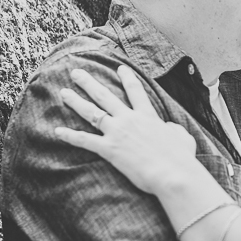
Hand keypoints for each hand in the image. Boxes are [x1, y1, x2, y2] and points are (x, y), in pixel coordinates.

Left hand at [54, 67, 197, 194]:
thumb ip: (174, 129)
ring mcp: (117, 133)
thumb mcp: (182, 138)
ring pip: (92, 112)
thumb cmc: (182, 159)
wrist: (173, 173)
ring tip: (64, 93)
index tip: (120, 67)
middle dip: (89, 82)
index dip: (127, 77)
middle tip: (76, 72)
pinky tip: (57, 131)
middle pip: (105, 96)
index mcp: (148, 116)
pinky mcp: (109, 149)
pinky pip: (85, 140)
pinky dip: (70, 136)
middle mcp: (129, 119)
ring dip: (76, 102)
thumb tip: (170, 128)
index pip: (135, 91)